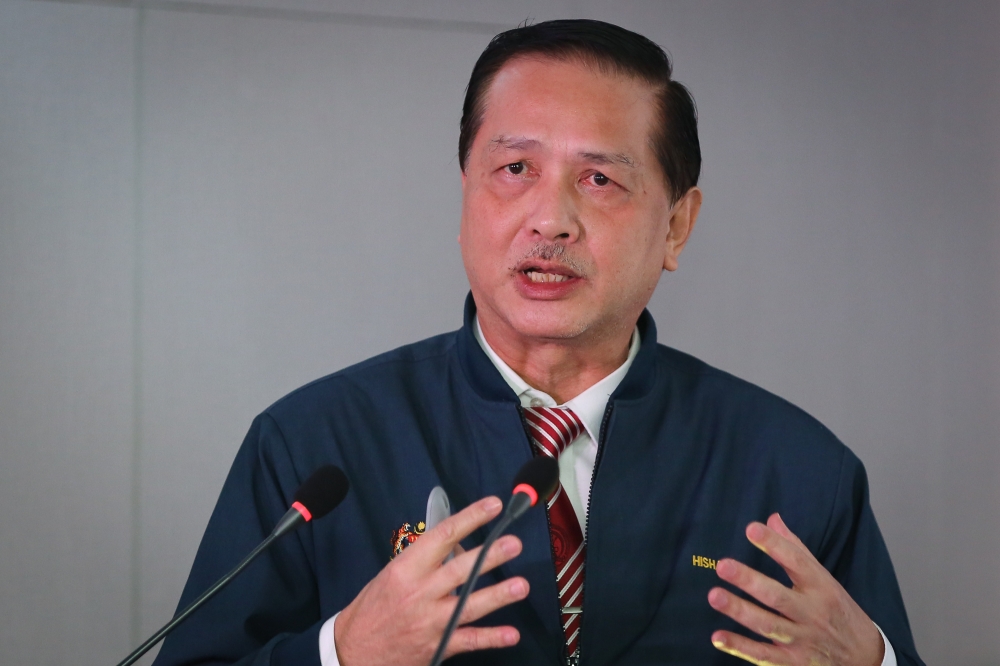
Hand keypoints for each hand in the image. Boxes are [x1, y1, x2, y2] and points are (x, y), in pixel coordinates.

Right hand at [334, 496, 528, 665]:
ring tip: (520, 585)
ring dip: (498, 595)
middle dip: (489, 556)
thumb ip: (425, 562)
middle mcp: (420, 593)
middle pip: (461, 570)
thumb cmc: (373, 608)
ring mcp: (431, 621)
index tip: (491, 506)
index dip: (470, 518)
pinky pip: (469, 641)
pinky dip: (492, 638)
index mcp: (406, 569)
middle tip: (514, 544)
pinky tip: (511, 634)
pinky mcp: (438, 646)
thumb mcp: (392, 576)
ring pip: (470, 606)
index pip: (442, 537)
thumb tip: (459, 547)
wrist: (352, 652)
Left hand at [708, 513, 883, 665]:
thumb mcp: (824, 579)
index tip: (751, 529)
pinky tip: (718, 637)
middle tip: (723, 565)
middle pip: (778, 596)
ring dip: (740, 611)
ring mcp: (803, 640)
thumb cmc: (838, 611)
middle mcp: (812, 613)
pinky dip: (740, 647)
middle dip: (750, 581)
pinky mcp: (793, 662)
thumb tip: (771, 519)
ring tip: (715, 596)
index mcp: (821, 587)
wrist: (865, 658)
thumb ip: (795, 549)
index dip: (774, 545)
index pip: (797, 562)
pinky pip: (763, 655)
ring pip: (768, 625)